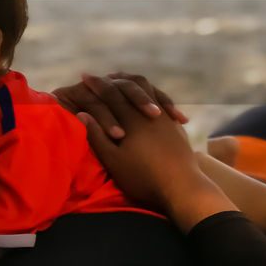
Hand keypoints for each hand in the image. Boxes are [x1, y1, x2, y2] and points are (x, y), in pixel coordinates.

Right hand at [71, 75, 228, 232]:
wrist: (183, 189)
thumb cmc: (143, 178)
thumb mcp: (113, 161)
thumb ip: (96, 136)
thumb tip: (82, 114)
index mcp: (132, 118)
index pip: (111, 92)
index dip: (97, 83)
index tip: (85, 76)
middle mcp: (149, 111)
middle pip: (131, 85)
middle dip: (115, 79)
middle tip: (102, 77)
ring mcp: (166, 117)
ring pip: (150, 89)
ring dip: (134, 85)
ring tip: (123, 83)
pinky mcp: (176, 126)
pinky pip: (162, 101)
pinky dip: (151, 95)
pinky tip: (148, 100)